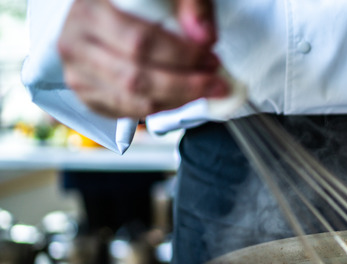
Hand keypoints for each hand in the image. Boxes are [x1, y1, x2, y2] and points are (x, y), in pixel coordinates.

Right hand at [57, 0, 228, 118]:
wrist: (98, 12)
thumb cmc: (130, 1)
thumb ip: (189, 5)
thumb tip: (205, 36)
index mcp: (90, 11)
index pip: (140, 41)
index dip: (182, 55)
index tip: (210, 57)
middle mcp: (75, 44)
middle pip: (136, 77)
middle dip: (185, 85)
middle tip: (215, 82)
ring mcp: (77, 73)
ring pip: (132, 101)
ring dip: (177, 100)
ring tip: (204, 90)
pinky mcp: (86, 95)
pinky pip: (127, 112)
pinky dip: (161, 109)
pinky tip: (181, 97)